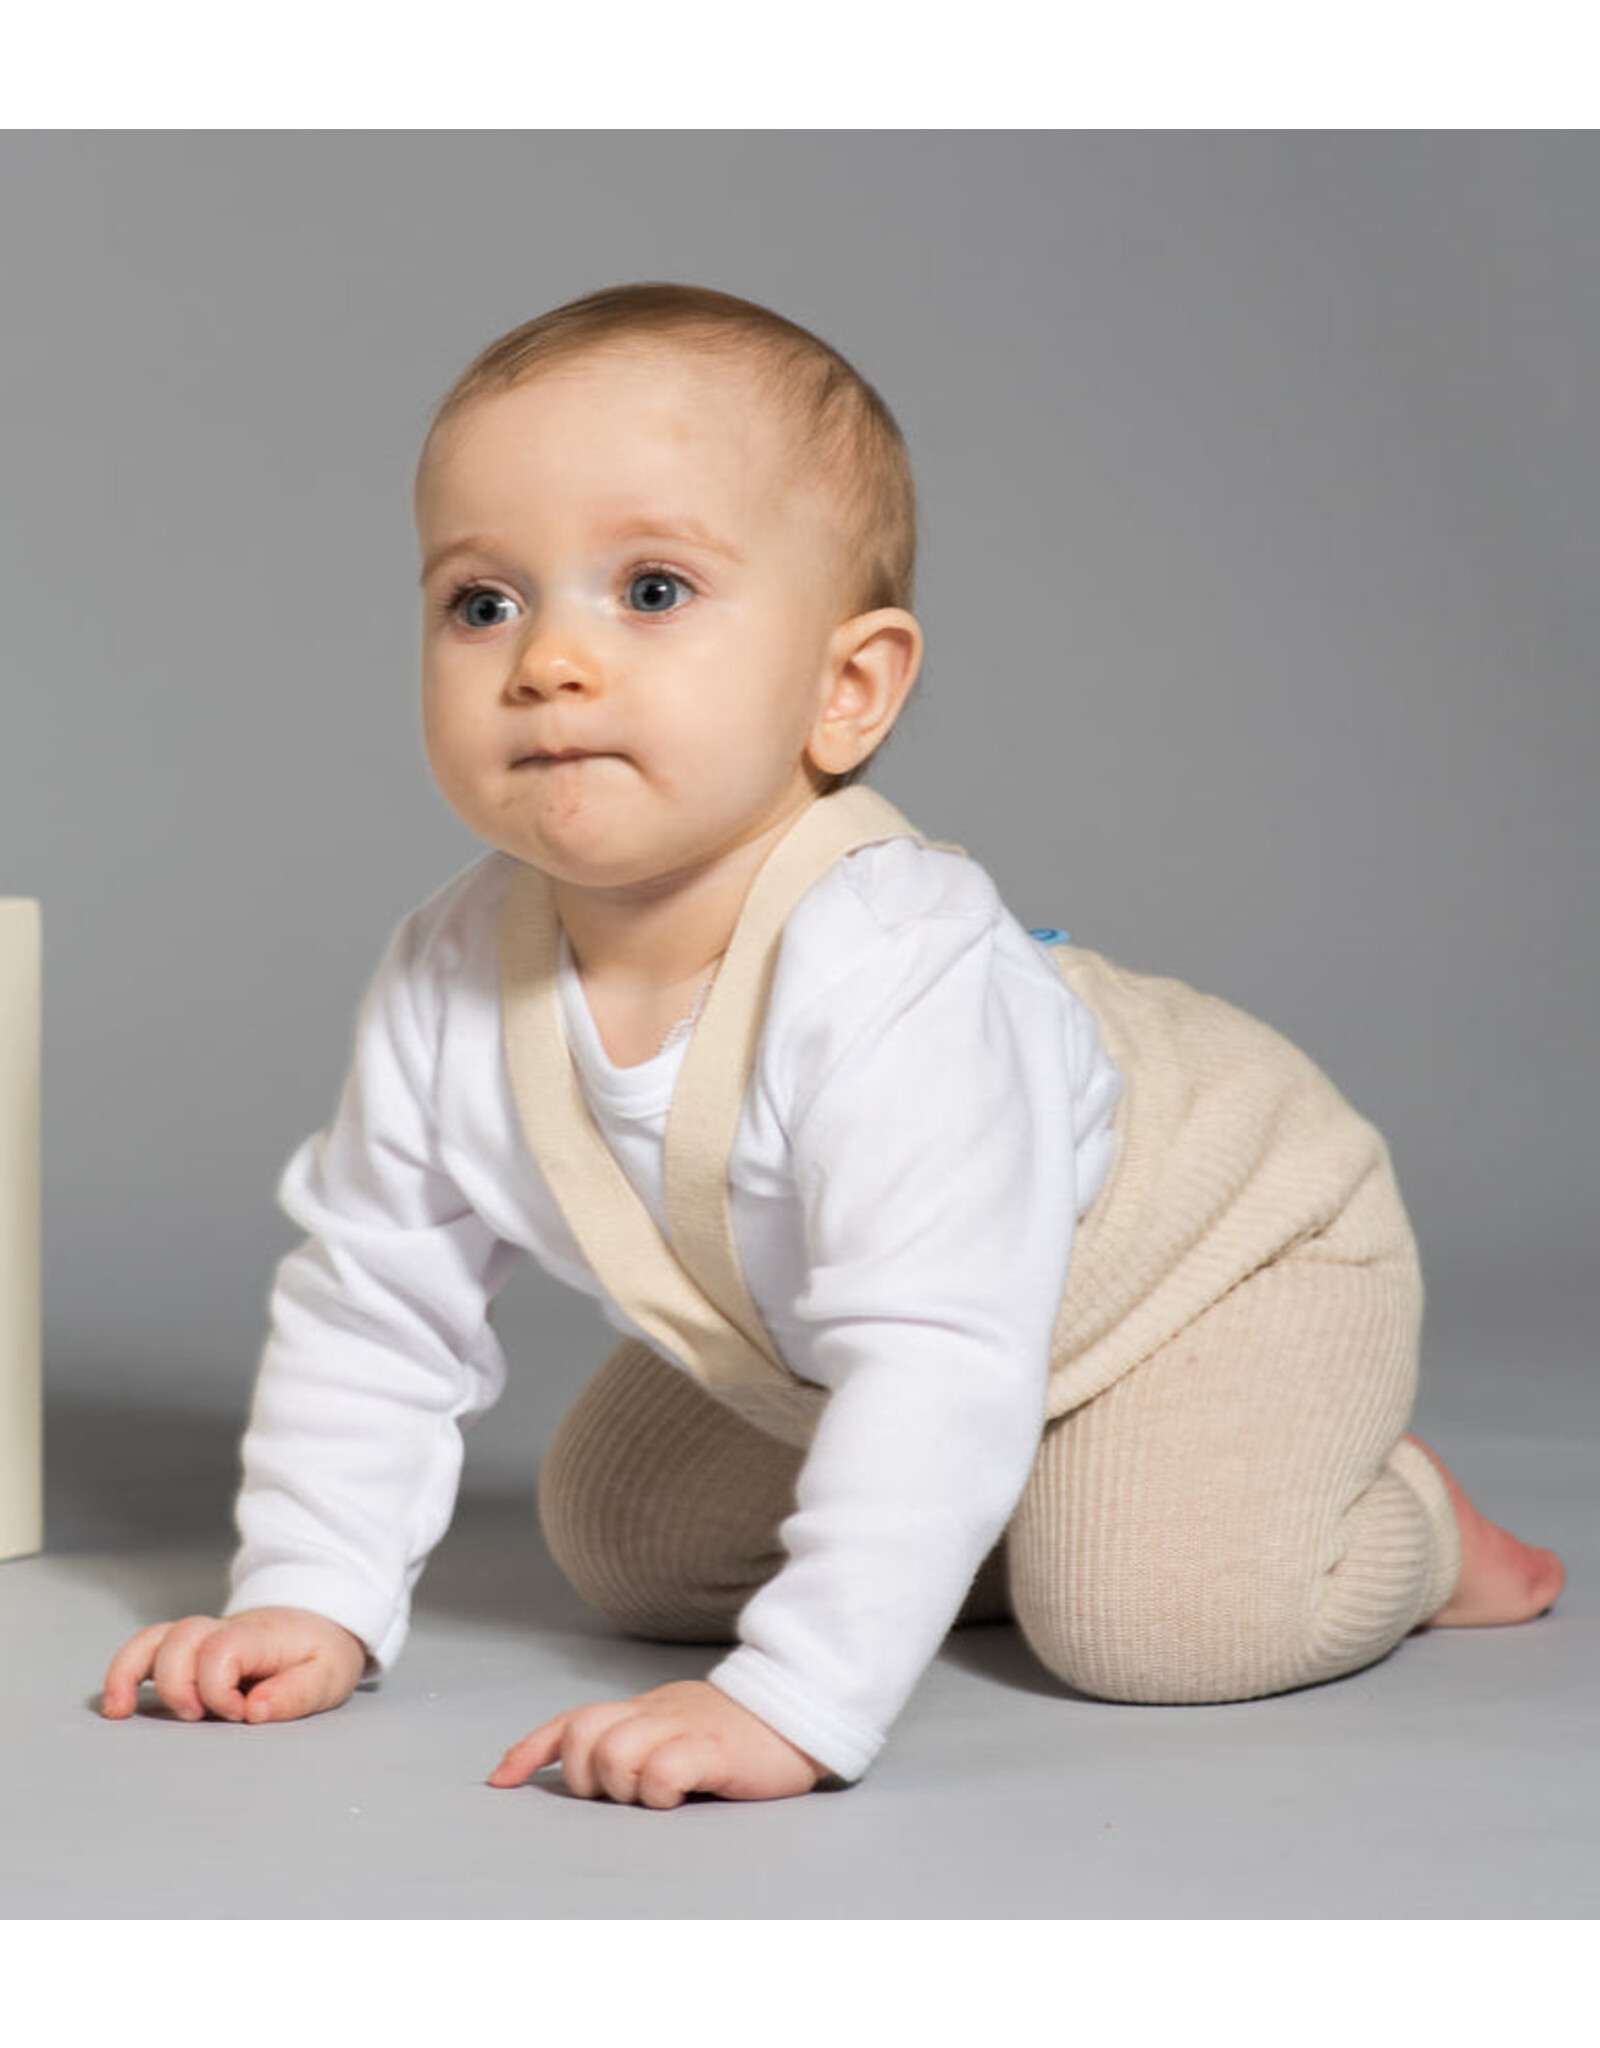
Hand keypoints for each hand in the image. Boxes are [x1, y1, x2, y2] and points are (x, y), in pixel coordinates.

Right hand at [100, 1606, 368, 1724]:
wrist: (319, 1622)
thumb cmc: (321, 1654)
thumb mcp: (329, 1676)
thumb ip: (296, 1694)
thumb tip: (254, 1711)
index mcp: (263, 1637)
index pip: (224, 1648)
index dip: (219, 1688)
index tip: (240, 1714)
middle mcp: (225, 1630)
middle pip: (182, 1638)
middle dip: (179, 1684)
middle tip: (198, 1717)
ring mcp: (202, 1636)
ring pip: (156, 1638)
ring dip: (132, 1673)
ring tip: (121, 1712)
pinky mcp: (187, 1648)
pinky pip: (146, 1649)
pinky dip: (124, 1672)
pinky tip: (117, 1706)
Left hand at [488, 1679, 825, 1808]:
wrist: (801, 1711)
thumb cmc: (737, 1737)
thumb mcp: (676, 1732)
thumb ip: (636, 1745)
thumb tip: (584, 1776)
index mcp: (643, 1711)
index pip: (573, 1721)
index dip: (532, 1749)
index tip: (502, 1781)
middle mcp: (655, 1713)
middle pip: (584, 1734)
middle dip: (584, 1776)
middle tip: (622, 1796)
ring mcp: (684, 1727)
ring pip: (615, 1752)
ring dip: (624, 1785)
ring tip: (659, 1795)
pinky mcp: (714, 1748)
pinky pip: (665, 1768)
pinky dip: (660, 1789)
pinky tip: (681, 1795)